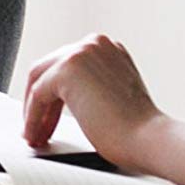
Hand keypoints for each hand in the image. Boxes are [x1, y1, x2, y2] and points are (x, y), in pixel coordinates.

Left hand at [22, 33, 163, 164]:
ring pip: (40, 81)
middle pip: (50, 69)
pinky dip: (33, 117)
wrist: (151, 140)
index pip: (68, 66)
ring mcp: (81, 52)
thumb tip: (65, 97)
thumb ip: (92, 86)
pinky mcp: (68, 68)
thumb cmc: (139, 130)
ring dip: (34, 112)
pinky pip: (38, 94)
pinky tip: (35, 135)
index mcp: (108, 48)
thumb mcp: (113, 96)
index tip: (48, 118)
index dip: (54, 95)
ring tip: (34, 135)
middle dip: (41, 103)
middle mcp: (95, 43)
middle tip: (36, 128)